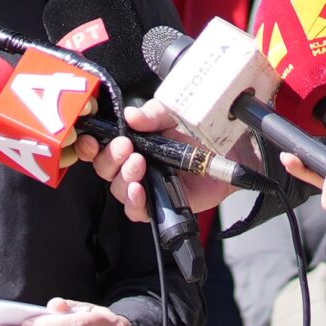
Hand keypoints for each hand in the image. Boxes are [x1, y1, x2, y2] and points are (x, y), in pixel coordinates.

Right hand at [73, 99, 235, 223]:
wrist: (234, 150)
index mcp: (132, 141)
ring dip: (123, 178)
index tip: (93, 142)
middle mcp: (135, 164)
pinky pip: (138, 211)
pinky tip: (140, 190)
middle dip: (110, 159)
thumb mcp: (174, 113)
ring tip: (138, 165)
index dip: (91, 147)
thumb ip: (153, 114)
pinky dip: (135, 203)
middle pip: (105, 170)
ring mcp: (147, 185)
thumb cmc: (201, 130)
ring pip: (118, 190)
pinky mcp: (161, 204)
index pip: (100, 147)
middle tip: (126, 148)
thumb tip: (130, 116)